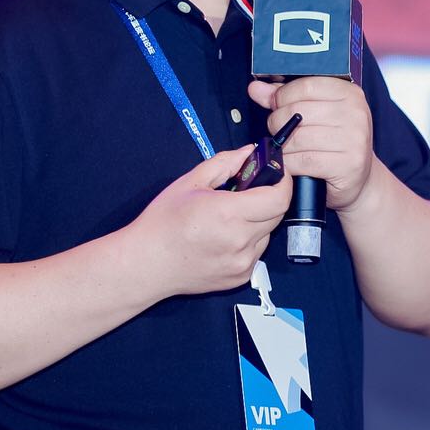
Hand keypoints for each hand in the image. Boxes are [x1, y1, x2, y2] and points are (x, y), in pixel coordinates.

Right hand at [129, 146, 291, 297]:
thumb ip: (225, 163)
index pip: (279, 197)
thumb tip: (250, 152)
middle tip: (248, 191)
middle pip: (277, 214)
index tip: (277, 173)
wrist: (146, 264)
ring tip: (230, 217)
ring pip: (267, 233)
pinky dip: (249, 240)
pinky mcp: (240, 277)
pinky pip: (256, 252)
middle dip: (269, 198)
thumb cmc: (162, 222)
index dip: (283, 182)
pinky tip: (225, 237)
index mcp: (228, 213)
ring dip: (258, 220)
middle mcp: (240, 240)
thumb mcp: (190, 181)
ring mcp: (242, 262)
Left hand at [247, 78, 373, 211]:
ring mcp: (354, 139)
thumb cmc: (334, 143)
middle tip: (279, 132)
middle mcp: (355, 113)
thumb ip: (285, 98)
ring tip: (286, 149)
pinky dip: (290, 164)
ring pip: (297, 138)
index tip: (277, 106)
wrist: (358, 179)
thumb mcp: (314, 114)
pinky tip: (292, 164)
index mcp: (348, 92)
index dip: (282, 97)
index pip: (305, 85)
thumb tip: (256, 88)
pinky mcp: (348, 164)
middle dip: (278, 123)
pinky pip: (303, 160)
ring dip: (282, 147)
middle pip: (297, 111)